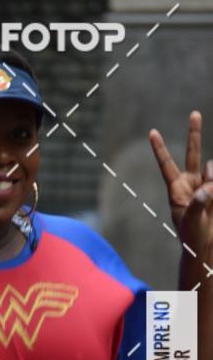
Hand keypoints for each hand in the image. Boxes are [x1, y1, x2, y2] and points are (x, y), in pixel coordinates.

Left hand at [149, 111, 212, 253]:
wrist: (206, 246)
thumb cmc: (193, 236)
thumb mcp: (192, 221)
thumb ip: (199, 202)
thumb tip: (209, 186)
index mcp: (177, 190)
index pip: (167, 165)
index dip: (160, 149)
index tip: (152, 132)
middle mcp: (191, 183)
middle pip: (192, 153)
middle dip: (194, 133)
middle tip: (195, 114)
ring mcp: (206, 184)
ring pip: (212, 168)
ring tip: (211, 200)